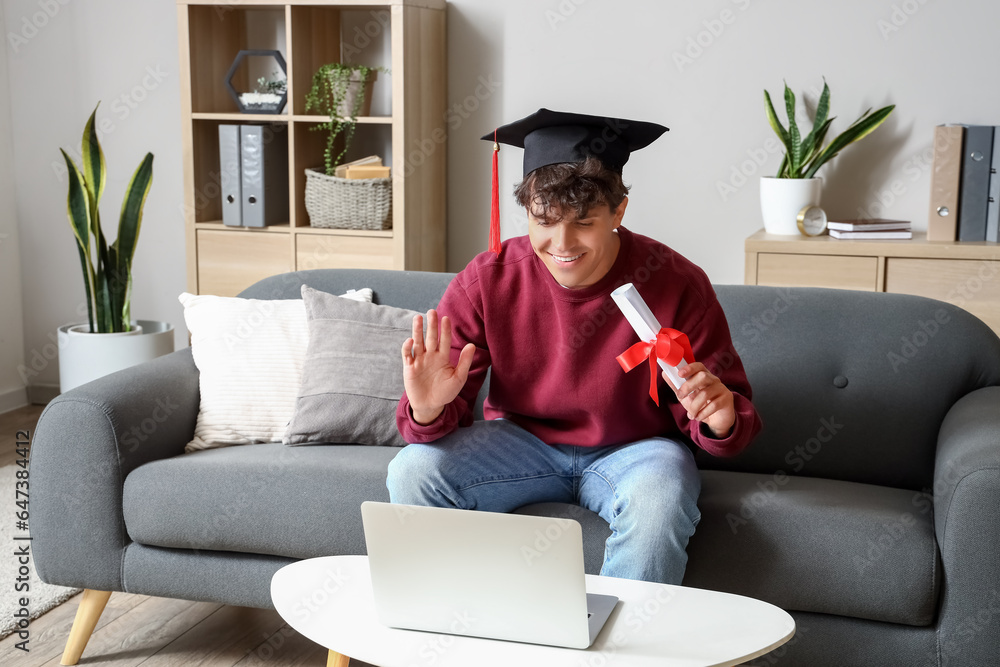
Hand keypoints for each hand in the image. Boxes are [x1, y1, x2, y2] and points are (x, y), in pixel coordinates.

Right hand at [402, 309, 475, 424]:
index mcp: (442, 357)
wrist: (431, 406)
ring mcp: (419, 361)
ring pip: (418, 342)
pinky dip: (407, 347)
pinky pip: (407, 355)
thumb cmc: (446, 392)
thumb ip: (464, 362)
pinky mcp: (409, 367)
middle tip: (432, 311)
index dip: (445, 330)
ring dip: (417, 330)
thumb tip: (472, 345)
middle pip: (430, 337)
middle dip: (431, 325)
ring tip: (418, 318)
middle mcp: (430, 356)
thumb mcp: (458, 378)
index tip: (446, 318)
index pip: (444, 340)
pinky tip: (411, 341)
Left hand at [665, 362, 735, 438]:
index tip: (679, 374)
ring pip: (706, 393)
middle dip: (688, 386)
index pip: (699, 366)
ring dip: (694, 406)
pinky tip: (698, 417)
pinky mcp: (727, 399)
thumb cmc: (700, 405)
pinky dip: (703, 413)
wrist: (715, 420)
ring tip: (691, 414)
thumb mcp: (686, 396)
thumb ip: (676, 386)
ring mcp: (721, 389)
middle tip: (680, 396)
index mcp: (704, 376)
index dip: (690, 368)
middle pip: (703, 376)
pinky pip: (714, 405)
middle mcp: (714, 380)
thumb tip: (664, 373)